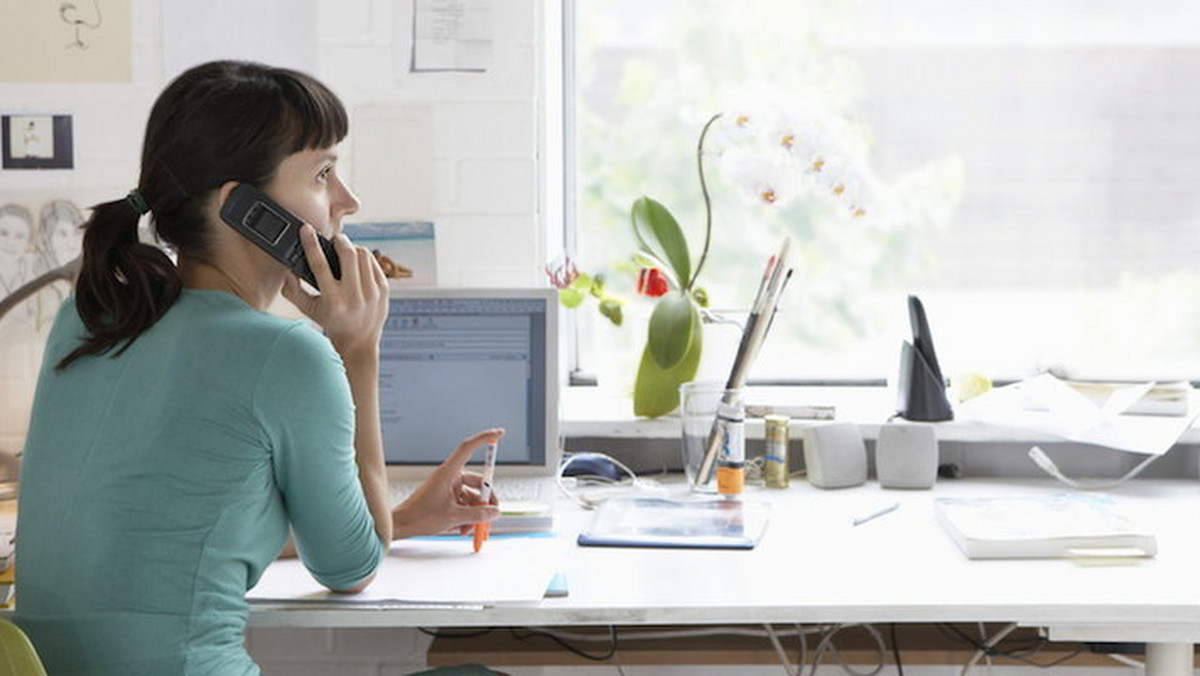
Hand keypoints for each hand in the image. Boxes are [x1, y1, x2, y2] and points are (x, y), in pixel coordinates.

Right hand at [281, 225, 388, 357]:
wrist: (360, 341)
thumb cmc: (330, 321)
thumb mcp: (308, 309)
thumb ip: (292, 289)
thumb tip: (286, 267)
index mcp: (333, 301)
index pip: (320, 266)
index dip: (311, 244)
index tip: (306, 229)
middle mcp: (354, 297)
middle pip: (348, 253)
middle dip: (339, 240)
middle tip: (333, 240)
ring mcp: (372, 293)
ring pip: (363, 254)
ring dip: (352, 248)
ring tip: (345, 253)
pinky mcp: (384, 289)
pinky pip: (374, 262)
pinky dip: (364, 258)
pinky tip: (357, 264)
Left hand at [393, 428, 504, 538]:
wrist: (402, 526)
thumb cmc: (419, 516)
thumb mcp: (454, 517)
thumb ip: (478, 515)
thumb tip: (494, 512)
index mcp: (449, 472)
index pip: (468, 447)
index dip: (485, 438)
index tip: (499, 433)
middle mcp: (450, 477)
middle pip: (478, 482)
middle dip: (485, 501)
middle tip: (491, 515)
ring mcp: (448, 488)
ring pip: (471, 497)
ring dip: (474, 514)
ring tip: (470, 528)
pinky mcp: (446, 498)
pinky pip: (464, 504)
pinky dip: (466, 516)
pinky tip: (463, 528)